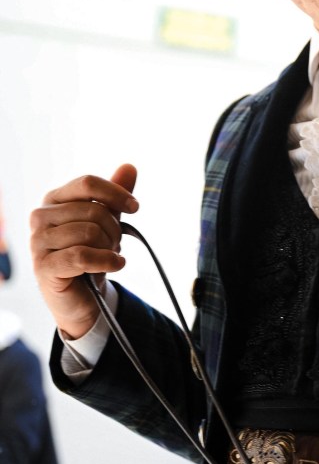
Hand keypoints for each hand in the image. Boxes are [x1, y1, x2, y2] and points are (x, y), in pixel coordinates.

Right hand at [30, 164, 138, 337]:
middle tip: (115, 245)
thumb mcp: (107, 222)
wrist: (83, 297)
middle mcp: (40, 217)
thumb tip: (130, 166)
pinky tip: (116, 265)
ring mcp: (38, 242)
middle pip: (93, 211)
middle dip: (114, 230)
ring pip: (89, 232)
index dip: (116, 193)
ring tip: (109, 257)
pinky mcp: (44, 267)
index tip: (135, 207)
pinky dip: (107, 261)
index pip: (87, 184)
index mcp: (53, 200)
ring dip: (110, 248)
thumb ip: (115, 195)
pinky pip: (83, 256)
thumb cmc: (91, 255)